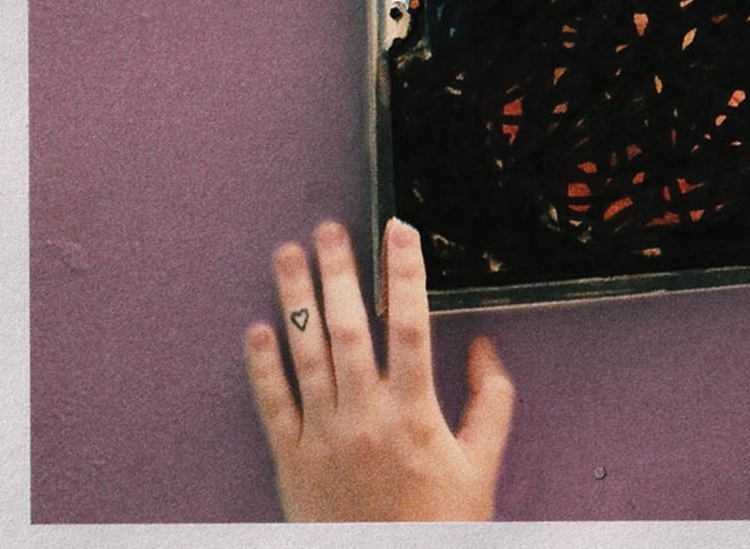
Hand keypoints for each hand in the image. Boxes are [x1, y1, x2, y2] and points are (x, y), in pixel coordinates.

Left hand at [244, 218, 513, 520]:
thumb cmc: (439, 527)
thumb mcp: (482, 465)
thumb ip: (491, 401)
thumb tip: (484, 346)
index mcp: (415, 414)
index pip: (412, 326)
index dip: (406, 274)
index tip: (399, 232)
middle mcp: (365, 419)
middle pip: (349, 330)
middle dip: (339, 273)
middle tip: (329, 230)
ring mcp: (323, 439)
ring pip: (306, 356)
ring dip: (295, 301)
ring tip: (288, 256)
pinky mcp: (292, 464)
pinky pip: (274, 407)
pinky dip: (262, 366)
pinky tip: (258, 329)